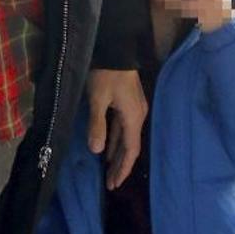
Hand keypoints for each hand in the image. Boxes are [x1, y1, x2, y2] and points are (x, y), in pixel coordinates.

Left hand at [87, 68, 147, 189]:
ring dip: (117, 154)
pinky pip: (123, 129)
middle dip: (120, 166)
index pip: (131, 150)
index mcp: (133, 117)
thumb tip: (96, 151)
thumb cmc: (105, 73)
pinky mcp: (129, 104)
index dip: (123, 169)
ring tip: (108, 171)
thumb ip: (97, 125)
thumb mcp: (98, 99)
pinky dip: (116, 141)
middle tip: (111, 184)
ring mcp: (134, 110)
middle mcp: (138, 116)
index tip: (114, 184)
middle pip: (130, 147)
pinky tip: (107, 148)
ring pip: (126, 138)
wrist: (116, 48)